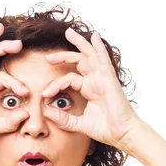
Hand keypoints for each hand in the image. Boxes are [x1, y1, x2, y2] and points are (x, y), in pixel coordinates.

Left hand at [41, 28, 140, 150]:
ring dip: (79, 43)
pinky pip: (103, 59)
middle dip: (62, 56)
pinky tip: (94, 37)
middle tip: (48, 57)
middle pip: (78, 61)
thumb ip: (63, 119)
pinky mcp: (108, 79)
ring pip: (89, 55)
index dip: (55, 85)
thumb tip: (46, 112)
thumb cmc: (105, 129)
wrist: (121, 133)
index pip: (68, 79)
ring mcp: (102, 78)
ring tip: (68, 33)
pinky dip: (98, 47)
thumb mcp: (78, 124)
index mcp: (89, 89)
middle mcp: (95, 81)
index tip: (45, 95)